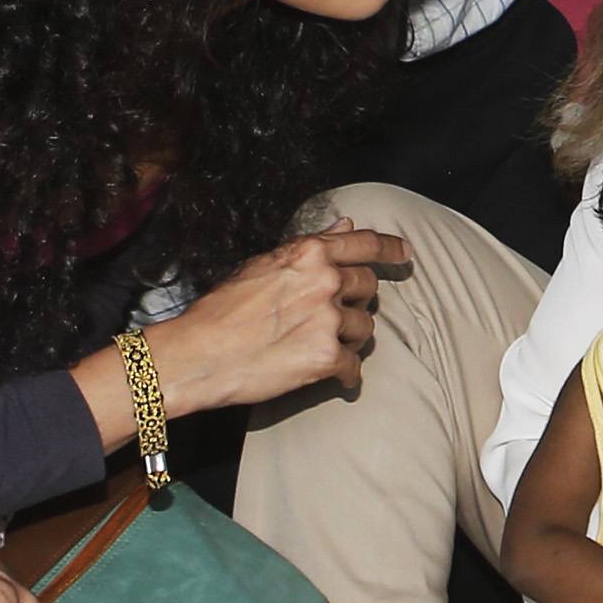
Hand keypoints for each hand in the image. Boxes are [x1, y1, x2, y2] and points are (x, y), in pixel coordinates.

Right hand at [146, 227, 412, 413]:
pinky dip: (346, 374)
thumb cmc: (222, 310)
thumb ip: (310, 249)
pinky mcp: (326, 356)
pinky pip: (355, 366)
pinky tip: (334, 377)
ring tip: (319, 345)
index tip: (406, 255)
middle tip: (330, 316)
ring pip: (365, 328)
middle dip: (355, 302)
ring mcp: (328, 319)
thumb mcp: (262, 265)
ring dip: (350, 338)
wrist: (196, 355)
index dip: (391, 250)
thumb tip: (346, 225)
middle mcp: (325, 281)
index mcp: (309, 254)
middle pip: (368, 288)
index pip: (365, 244)